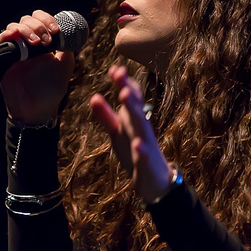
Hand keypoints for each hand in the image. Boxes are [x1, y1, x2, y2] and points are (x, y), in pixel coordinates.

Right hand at [0, 10, 74, 123]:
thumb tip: (68, 31)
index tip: (55, 31)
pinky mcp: (3, 58)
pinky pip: (1, 40)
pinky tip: (16, 37)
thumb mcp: (65, 64)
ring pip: (14, 26)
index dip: (47, 20)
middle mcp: (28, 43)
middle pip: (27, 20)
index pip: (41, 19)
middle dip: (38, 26)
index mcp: (43, 42)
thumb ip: (67, 46)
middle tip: (46, 41)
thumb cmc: (52, 88)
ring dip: (26, 30)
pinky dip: (8, 34)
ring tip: (35, 43)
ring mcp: (15, 49)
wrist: (38, 108)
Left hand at [90, 66, 172, 202]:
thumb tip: (94, 96)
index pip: (131, 97)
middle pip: (135, 107)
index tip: (114, 69)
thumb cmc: (135, 152)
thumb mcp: (117, 132)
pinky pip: (143, 156)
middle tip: (119, 73)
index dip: (123, 83)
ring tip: (124, 96)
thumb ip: (106, 116)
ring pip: (141, 126)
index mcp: (134, 120)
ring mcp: (146, 146)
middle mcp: (142, 129)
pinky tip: (137, 145)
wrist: (156, 182)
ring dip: (133, 111)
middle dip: (127, 89)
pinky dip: (141, 150)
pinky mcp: (146, 164)